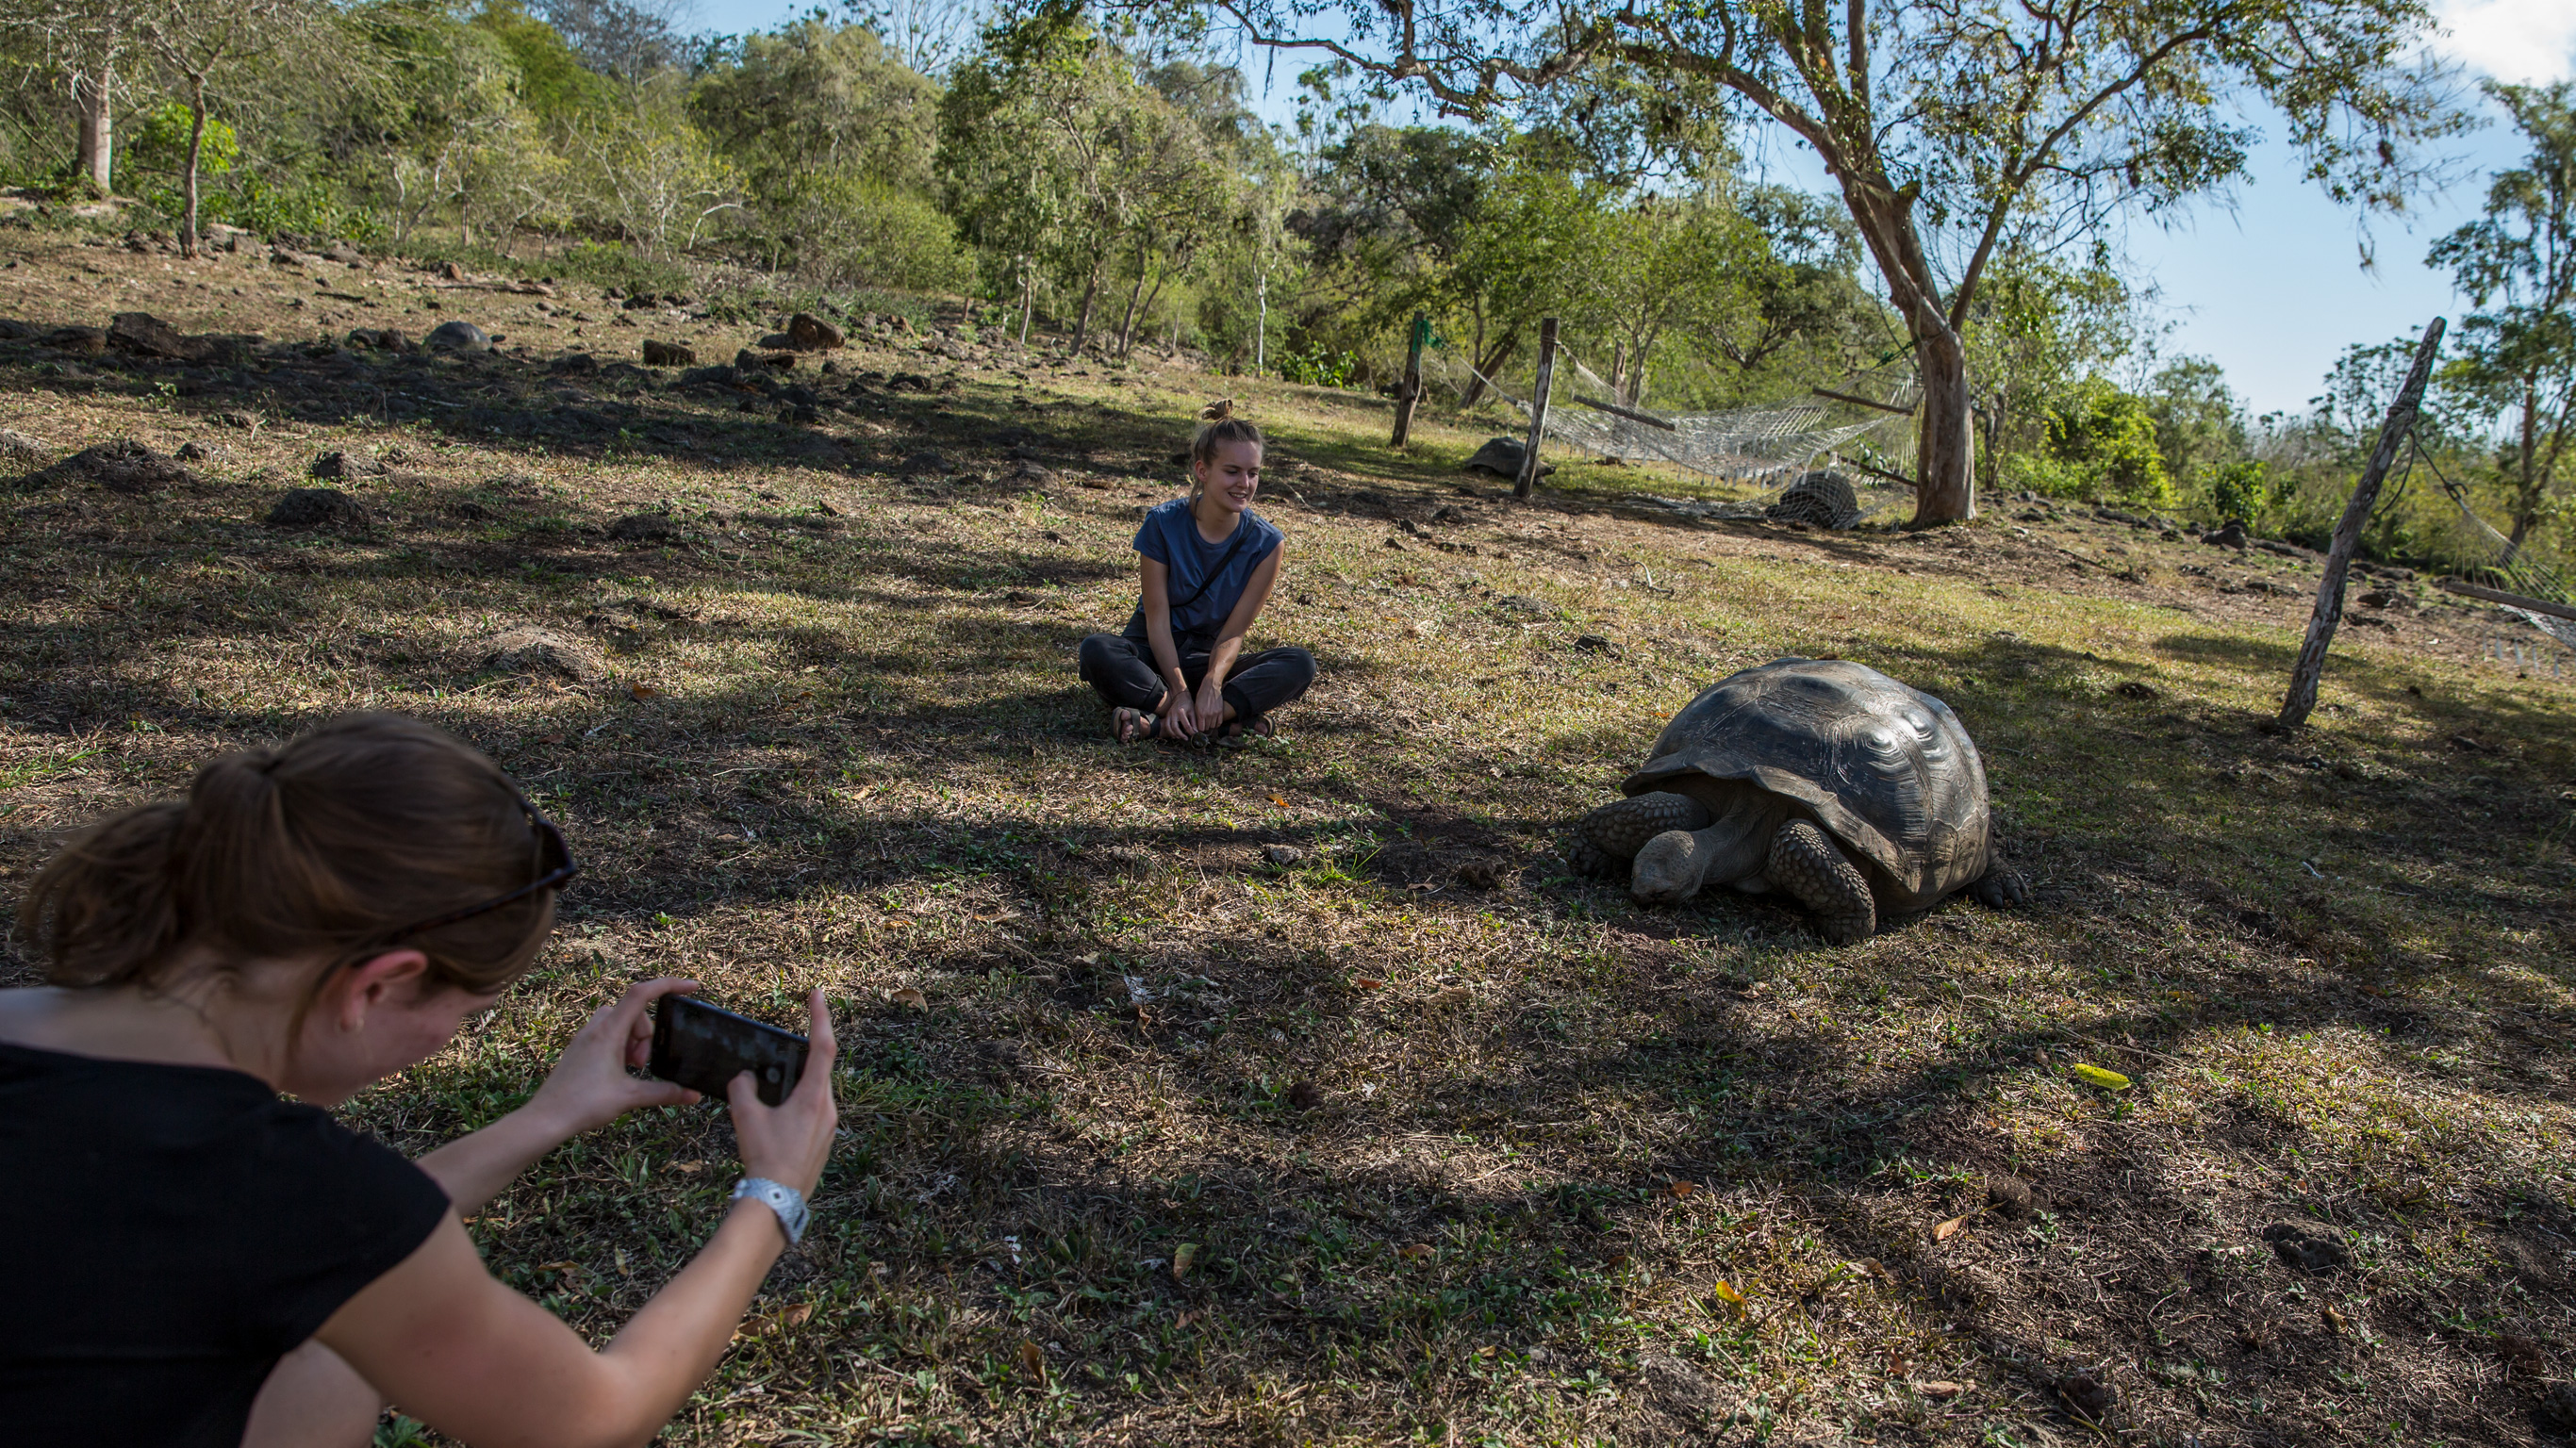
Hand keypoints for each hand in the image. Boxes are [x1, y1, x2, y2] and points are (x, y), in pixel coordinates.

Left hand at [524, 976, 702, 1136]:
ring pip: (619, 1020)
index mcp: (609, 1032)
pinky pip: (606, 1032)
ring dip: (633, 1038)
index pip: (642, 994)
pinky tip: (618, 1071)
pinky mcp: (579, 1048)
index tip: (692, 987)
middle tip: (642, 1064)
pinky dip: (620, 1044)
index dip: (669, 984)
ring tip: (631, 1068)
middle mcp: (595, 1028)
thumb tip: (693, 1095)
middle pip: (634, 1012)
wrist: (546, 1118)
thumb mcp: (629, 1097)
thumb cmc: (583, 1104)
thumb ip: (664, 1093)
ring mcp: (585, 1037)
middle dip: (646, 1034)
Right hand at [726, 988, 838, 1196]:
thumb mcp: (746, 1116)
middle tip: (785, 1044)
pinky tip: (776, 1116)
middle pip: (819, 1069)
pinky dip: (796, 1104)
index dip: (820, 1017)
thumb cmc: (765, 1158)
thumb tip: (744, 1079)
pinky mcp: (823, 1141)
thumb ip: (743, 1088)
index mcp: (814, 1097)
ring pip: (815, 1092)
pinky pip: (812, 1112)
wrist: (778, 1199)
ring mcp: (829, 1126)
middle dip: (801, 1055)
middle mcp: (828, 1108)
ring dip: (796, 1084)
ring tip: (771, 1089)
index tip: (816, 994)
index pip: (823, 1046)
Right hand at [1158, 686, 1198, 738]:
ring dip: (1174, 734)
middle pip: (1175, 727)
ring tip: (1180, 737)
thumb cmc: (1188, 704)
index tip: (1194, 735)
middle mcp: (1173, 713)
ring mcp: (1169, 715)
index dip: (1190, 731)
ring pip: (1168, 727)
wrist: (1181, 696)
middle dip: (1180, 735)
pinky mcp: (1167, 716)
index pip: (1186, 725)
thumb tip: (1196, 732)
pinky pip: (1166, 726)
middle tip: (1186, 738)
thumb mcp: (1193, 712)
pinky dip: (1170, 731)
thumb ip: (1194, 722)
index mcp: (1181, 712)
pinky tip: (1175, 735)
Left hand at [1193, 678, 1226, 731]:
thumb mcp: (1196, 705)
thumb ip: (1197, 715)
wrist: (1211, 686)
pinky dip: (1216, 724)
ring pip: (1213, 726)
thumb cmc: (1201, 694)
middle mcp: (1208, 715)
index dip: (1199, 729)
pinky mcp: (1220, 711)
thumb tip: (1197, 724)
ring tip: (1208, 723)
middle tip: (1204, 725)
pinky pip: (1219, 723)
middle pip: (1207, 728)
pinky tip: (1214, 722)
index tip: (1199, 728)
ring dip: (1210, 726)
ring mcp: (1215, 713)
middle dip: (1204, 728)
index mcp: (1201, 713)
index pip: (1200, 728)